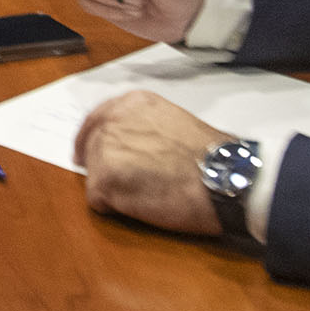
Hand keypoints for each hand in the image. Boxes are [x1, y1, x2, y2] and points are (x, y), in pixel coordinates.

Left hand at [74, 92, 230, 233]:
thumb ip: (145, 127)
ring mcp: (105, 147)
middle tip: (124, 185)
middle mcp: (113, 119)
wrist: (223, 177)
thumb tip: (134, 146)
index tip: (86, 154)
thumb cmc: (210, 157)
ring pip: (94, 173)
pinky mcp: (104, 177)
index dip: (92, 140)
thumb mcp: (174, 122)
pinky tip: (140, 206)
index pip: (97, 119)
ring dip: (113, 187)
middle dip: (104, 166)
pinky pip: (98, 199)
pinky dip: (114, 207)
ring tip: (145, 194)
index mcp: (132, 103)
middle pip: (93, 147)